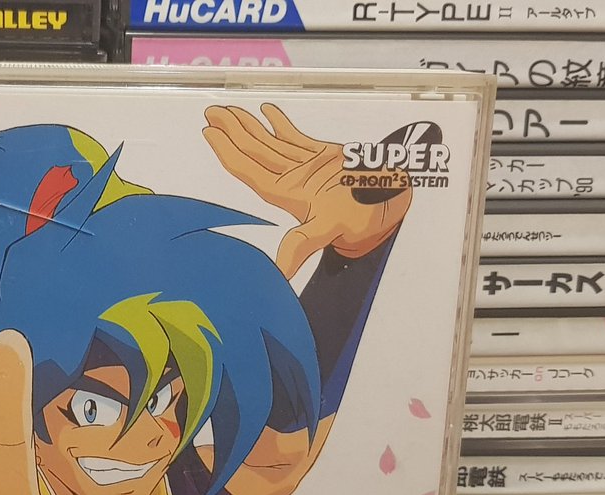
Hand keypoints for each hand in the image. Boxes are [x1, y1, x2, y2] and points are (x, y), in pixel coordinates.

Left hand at [203, 103, 411, 277]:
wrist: (393, 204)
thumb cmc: (362, 219)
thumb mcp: (329, 229)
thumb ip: (301, 246)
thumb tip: (278, 274)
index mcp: (288, 194)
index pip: (249, 170)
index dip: (227, 152)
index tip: (210, 133)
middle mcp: (292, 180)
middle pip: (253, 153)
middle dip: (232, 133)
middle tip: (212, 113)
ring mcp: (306, 168)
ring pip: (269, 143)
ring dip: (248, 127)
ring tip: (227, 111)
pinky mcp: (323, 158)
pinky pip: (295, 138)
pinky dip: (281, 124)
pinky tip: (267, 112)